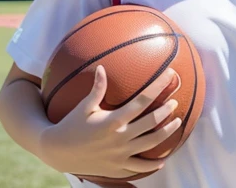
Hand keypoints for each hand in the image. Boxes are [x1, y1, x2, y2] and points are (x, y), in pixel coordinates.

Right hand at [40, 65, 180, 179]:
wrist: (59, 153)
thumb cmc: (71, 125)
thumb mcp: (84, 106)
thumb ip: (97, 88)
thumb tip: (102, 68)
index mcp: (114, 120)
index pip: (142, 100)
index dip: (158, 87)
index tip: (169, 76)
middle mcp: (120, 137)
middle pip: (151, 122)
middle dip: (166, 110)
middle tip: (175, 100)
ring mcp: (121, 154)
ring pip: (151, 144)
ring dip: (166, 132)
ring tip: (177, 122)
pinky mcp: (118, 168)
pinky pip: (140, 167)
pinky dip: (152, 164)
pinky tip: (162, 160)